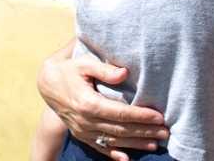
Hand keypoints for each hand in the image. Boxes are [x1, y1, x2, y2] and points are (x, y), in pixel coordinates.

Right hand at [37, 53, 168, 159]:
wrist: (47, 84)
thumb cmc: (69, 69)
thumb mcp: (84, 63)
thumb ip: (104, 69)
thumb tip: (125, 73)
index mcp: (88, 103)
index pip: (121, 113)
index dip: (141, 116)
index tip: (159, 116)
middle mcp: (86, 121)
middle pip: (121, 129)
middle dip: (145, 131)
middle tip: (165, 132)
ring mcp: (83, 130)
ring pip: (114, 141)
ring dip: (136, 144)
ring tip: (156, 144)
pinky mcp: (81, 135)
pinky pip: (100, 147)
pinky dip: (114, 154)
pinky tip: (128, 159)